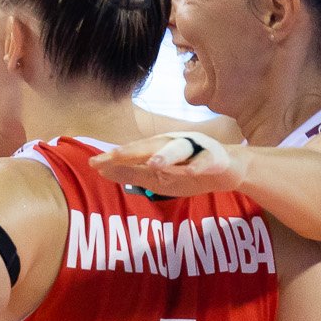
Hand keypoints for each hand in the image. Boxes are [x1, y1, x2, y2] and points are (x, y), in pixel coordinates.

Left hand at [88, 131, 241, 197]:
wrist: (227, 168)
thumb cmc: (187, 170)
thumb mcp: (157, 177)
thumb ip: (132, 173)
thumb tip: (102, 171)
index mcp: (158, 147)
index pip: (132, 152)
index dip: (114, 157)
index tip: (93, 164)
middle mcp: (173, 142)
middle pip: (150, 146)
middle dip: (133, 151)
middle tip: (114, 157)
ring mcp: (195, 148)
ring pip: (179, 149)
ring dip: (166, 156)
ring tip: (154, 164)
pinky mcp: (215, 157)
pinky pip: (206, 161)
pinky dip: (199, 166)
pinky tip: (192, 171)